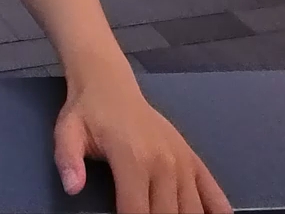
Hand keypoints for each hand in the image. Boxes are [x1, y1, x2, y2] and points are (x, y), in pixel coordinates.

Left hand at [55, 76, 229, 213]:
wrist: (110, 84)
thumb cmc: (87, 113)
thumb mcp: (67, 132)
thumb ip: (68, 160)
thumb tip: (72, 188)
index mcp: (133, 159)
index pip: (137, 213)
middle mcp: (164, 163)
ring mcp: (182, 162)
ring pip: (192, 210)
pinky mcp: (192, 159)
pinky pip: (213, 191)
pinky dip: (218, 210)